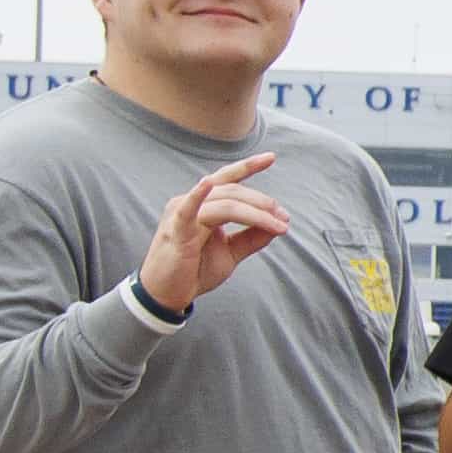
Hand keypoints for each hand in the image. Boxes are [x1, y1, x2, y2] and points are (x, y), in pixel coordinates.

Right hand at [138, 153, 291, 312]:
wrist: (168, 295)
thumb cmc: (194, 271)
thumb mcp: (231, 252)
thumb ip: (253, 237)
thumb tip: (280, 222)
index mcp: (203, 205)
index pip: (227, 181)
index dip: (248, 166)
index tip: (271, 157)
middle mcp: (191, 203)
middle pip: (232, 192)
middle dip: (262, 202)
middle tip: (283, 217)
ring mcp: (181, 214)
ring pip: (224, 203)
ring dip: (255, 212)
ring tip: (276, 224)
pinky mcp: (175, 230)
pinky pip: (187, 210)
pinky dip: (197, 196)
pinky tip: (204, 186)